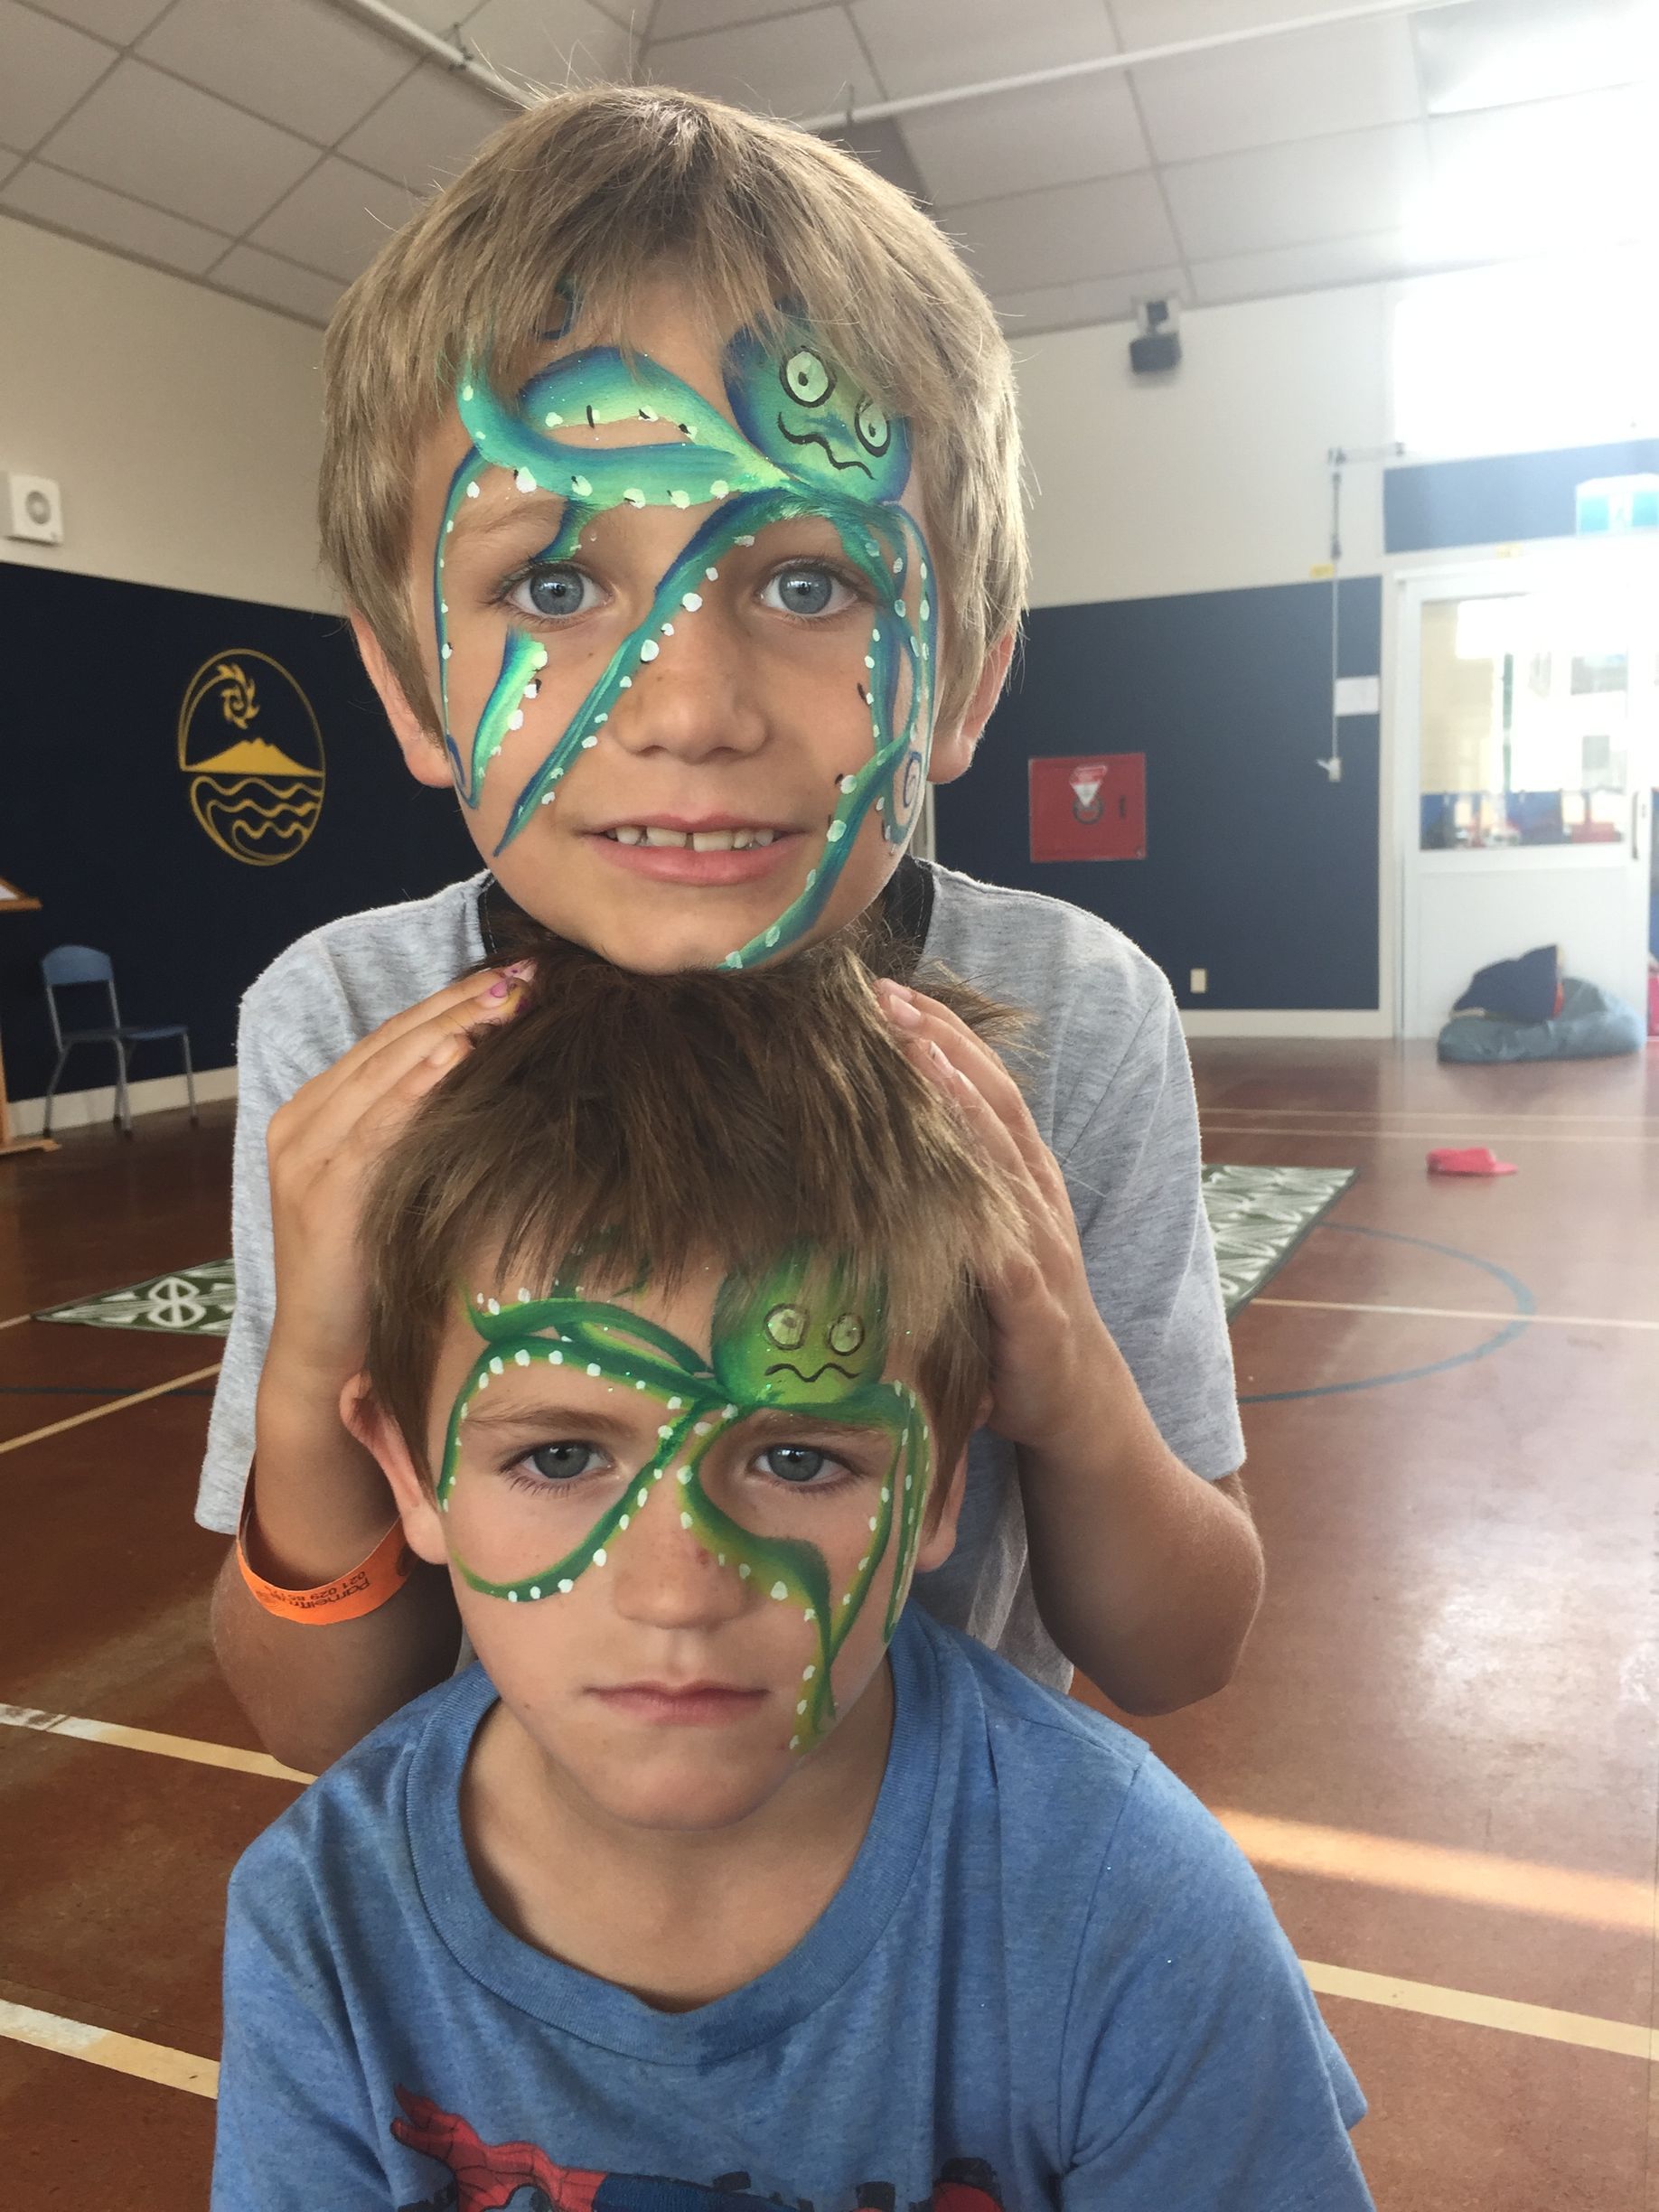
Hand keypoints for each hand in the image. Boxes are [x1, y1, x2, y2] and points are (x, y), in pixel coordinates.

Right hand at [264, 967, 529, 1398]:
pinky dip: (415, 1088)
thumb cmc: (373, 1268)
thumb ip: (417, 1131)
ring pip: (382, 1074)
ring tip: (504, 1000)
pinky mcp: (320, 1193)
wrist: (323, 1351)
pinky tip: (456, 1057)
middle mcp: (301, 1124)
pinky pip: (374, 1128)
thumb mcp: (394, 1184)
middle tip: (525, 974)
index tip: (516, 976)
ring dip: (448, 1030)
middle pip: (389, 1046)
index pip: (389, 1041)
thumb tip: (488, 1076)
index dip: (450, 1003)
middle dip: (459, 1004)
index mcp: (315, 1114)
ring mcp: (304, 1156)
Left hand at [876, 979, 1112, 1456]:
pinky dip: (979, 1192)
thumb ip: (941, 1201)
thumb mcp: (977, 1246)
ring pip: (1001, 1149)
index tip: (892, 994)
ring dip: (959, 1093)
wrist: (1075, 1402)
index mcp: (1020, 1180)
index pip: (985, 1089)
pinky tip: (950, 1161)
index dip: (943, 1038)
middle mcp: (1034, 1197)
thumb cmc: (1012, 1322)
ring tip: (916, 1044)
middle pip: (993, 1099)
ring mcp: (1037, 1241)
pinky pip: (1002, 1235)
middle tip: (887, 995)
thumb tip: (864, 1160)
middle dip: (943, 1042)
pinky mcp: (1029, 1294)